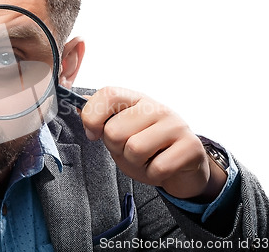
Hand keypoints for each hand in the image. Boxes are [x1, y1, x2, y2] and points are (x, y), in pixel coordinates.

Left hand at [81, 87, 225, 200]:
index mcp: (136, 99)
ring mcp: (176, 124)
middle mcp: (157, 107)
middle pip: (115, 130)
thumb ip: (99, 120)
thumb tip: (77, 105)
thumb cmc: (148, 149)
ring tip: (147, 159)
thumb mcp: (119, 133)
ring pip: (135, 149)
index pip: (108, 94)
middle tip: (131, 151)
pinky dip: (153, 175)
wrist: (182, 167)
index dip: (92, 117)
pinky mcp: (191, 146)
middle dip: (117, 149)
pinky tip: (161, 168)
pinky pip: (158, 167)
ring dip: (136, 164)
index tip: (93, 134)